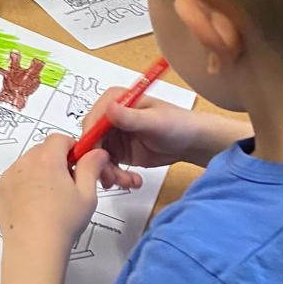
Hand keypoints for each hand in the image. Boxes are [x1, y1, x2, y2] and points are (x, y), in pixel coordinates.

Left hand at [0, 135, 136, 254]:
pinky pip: (14, 179)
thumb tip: (97, 152)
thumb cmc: (64, 221)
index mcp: (47, 159)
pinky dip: (24, 185)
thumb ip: (91, 167)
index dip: (72, 148)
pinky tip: (33, 205)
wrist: (34, 247)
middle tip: (68, 184)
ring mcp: (8, 177)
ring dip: (39, 171)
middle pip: (42, 150)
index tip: (79, 165)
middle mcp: (24, 162)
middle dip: (56, 160)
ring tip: (50, 198)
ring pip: (27, 164)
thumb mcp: (87, 194)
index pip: (59, 139)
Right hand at [80, 90, 250, 170]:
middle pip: (91, 142)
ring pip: (97, 158)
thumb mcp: (154, 121)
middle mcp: (108, 117)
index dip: (90, 141)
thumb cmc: (178, 125)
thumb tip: (109, 108)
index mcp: (114, 101)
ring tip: (128, 182)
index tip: (98, 158)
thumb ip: (130, 117)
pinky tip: (132, 181)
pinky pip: (107, 166)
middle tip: (113, 178)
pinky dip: (116, 177)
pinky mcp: (117, 151)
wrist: (192, 143)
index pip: (91, 121)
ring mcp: (112, 135)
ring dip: (110, 173)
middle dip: (100, 162)